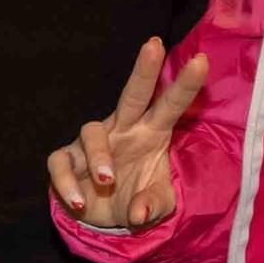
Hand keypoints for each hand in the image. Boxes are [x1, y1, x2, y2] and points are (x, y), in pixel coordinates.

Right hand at [48, 38, 207, 229]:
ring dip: (99, 156)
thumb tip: (139, 213)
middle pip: (133, 94)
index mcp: (151, 133)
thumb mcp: (153, 205)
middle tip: (154, 45)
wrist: (101, 217)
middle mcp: (122, 129)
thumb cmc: (135, 197)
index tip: (202, 60)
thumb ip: (152, 205)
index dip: (185, 84)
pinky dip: (68, 181)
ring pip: (91, 131)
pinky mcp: (67, 160)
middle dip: (143, 70)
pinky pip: (60, 162)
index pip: (170, 105)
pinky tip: (79, 201)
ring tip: (108, 180)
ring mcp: (92, 143)